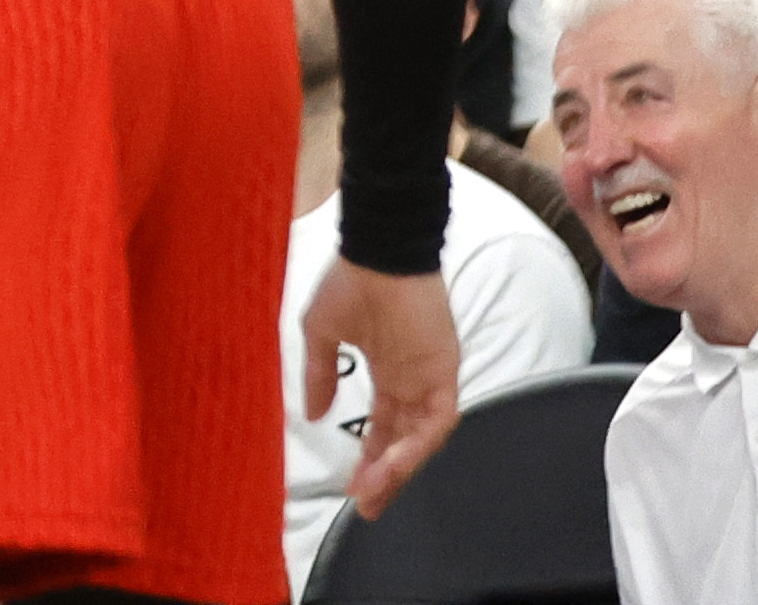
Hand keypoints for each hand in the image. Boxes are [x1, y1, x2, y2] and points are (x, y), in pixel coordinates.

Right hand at [301, 258, 462, 518]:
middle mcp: (412, 382)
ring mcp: (431, 378)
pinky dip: (418, 444)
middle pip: (404, 443)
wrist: (377, 250)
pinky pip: (438, 419)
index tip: (351, 488)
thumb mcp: (322, 332)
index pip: (383, 428)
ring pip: (421, 439)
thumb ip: (321, 375)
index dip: (369, 459)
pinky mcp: (445, 372)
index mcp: (388, 373)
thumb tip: (312, 415)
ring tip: (372, 491)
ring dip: (399, 468)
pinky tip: (393, 461)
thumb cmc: (349, 282)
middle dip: (386, 477)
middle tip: (366, 507)